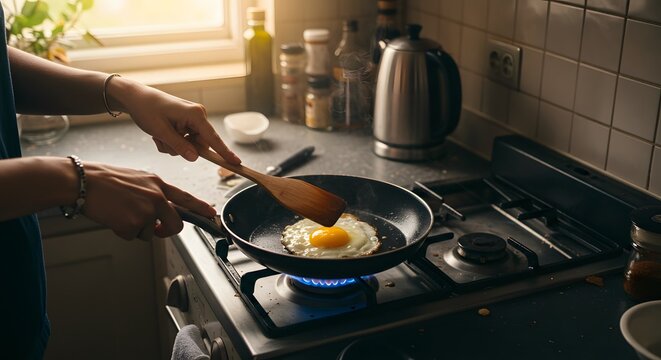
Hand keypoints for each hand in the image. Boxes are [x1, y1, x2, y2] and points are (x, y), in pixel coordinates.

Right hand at [81, 161, 213, 239]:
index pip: (186, 198)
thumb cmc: (104, 179)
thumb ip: (152, 193)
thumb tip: (160, 211)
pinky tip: (114, 217)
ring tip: (121, 212)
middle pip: (176, 225)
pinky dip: (123, 232)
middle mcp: (156, 197)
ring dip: (136, 229)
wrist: (83, 182)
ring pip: (150, 233)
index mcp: (158, 184)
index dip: (200, 208)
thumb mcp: (137, 179)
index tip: (211, 214)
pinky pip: (133, 237)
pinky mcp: (133, 224)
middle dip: (166, 231)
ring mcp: (146, 211)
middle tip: (156, 230)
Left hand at [106, 77, 240, 163]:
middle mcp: (198, 115)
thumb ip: (179, 146)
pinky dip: (172, 141)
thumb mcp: (161, 131)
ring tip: (158, 136)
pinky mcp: (186, 121)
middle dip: (181, 149)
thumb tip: (195, 158)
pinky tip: (160, 134)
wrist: (135, 97)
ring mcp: (192, 119)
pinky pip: (184, 140)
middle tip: (162, 141)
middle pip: (199, 145)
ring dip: (173, 146)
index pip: (213, 139)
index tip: (237, 163)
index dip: (224, 153)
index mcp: (195, 115)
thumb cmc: (146, 110)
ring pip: (190, 144)